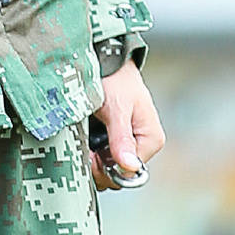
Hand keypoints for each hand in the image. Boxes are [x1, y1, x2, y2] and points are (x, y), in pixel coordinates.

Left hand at [92, 59, 163, 189]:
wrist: (105, 61)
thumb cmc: (115, 79)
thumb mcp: (117, 108)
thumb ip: (122, 138)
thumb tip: (130, 166)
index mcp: (151, 139)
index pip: (130, 173)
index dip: (108, 169)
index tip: (91, 156)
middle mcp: (142, 145)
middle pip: (119, 174)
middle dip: (98, 166)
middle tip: (83, 148)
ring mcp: (127, 144)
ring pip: (108, 168)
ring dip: (91, 160)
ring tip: (82, 141)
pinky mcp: (113, 140)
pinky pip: (101, 157)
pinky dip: (89, 152)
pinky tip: (83, 139)